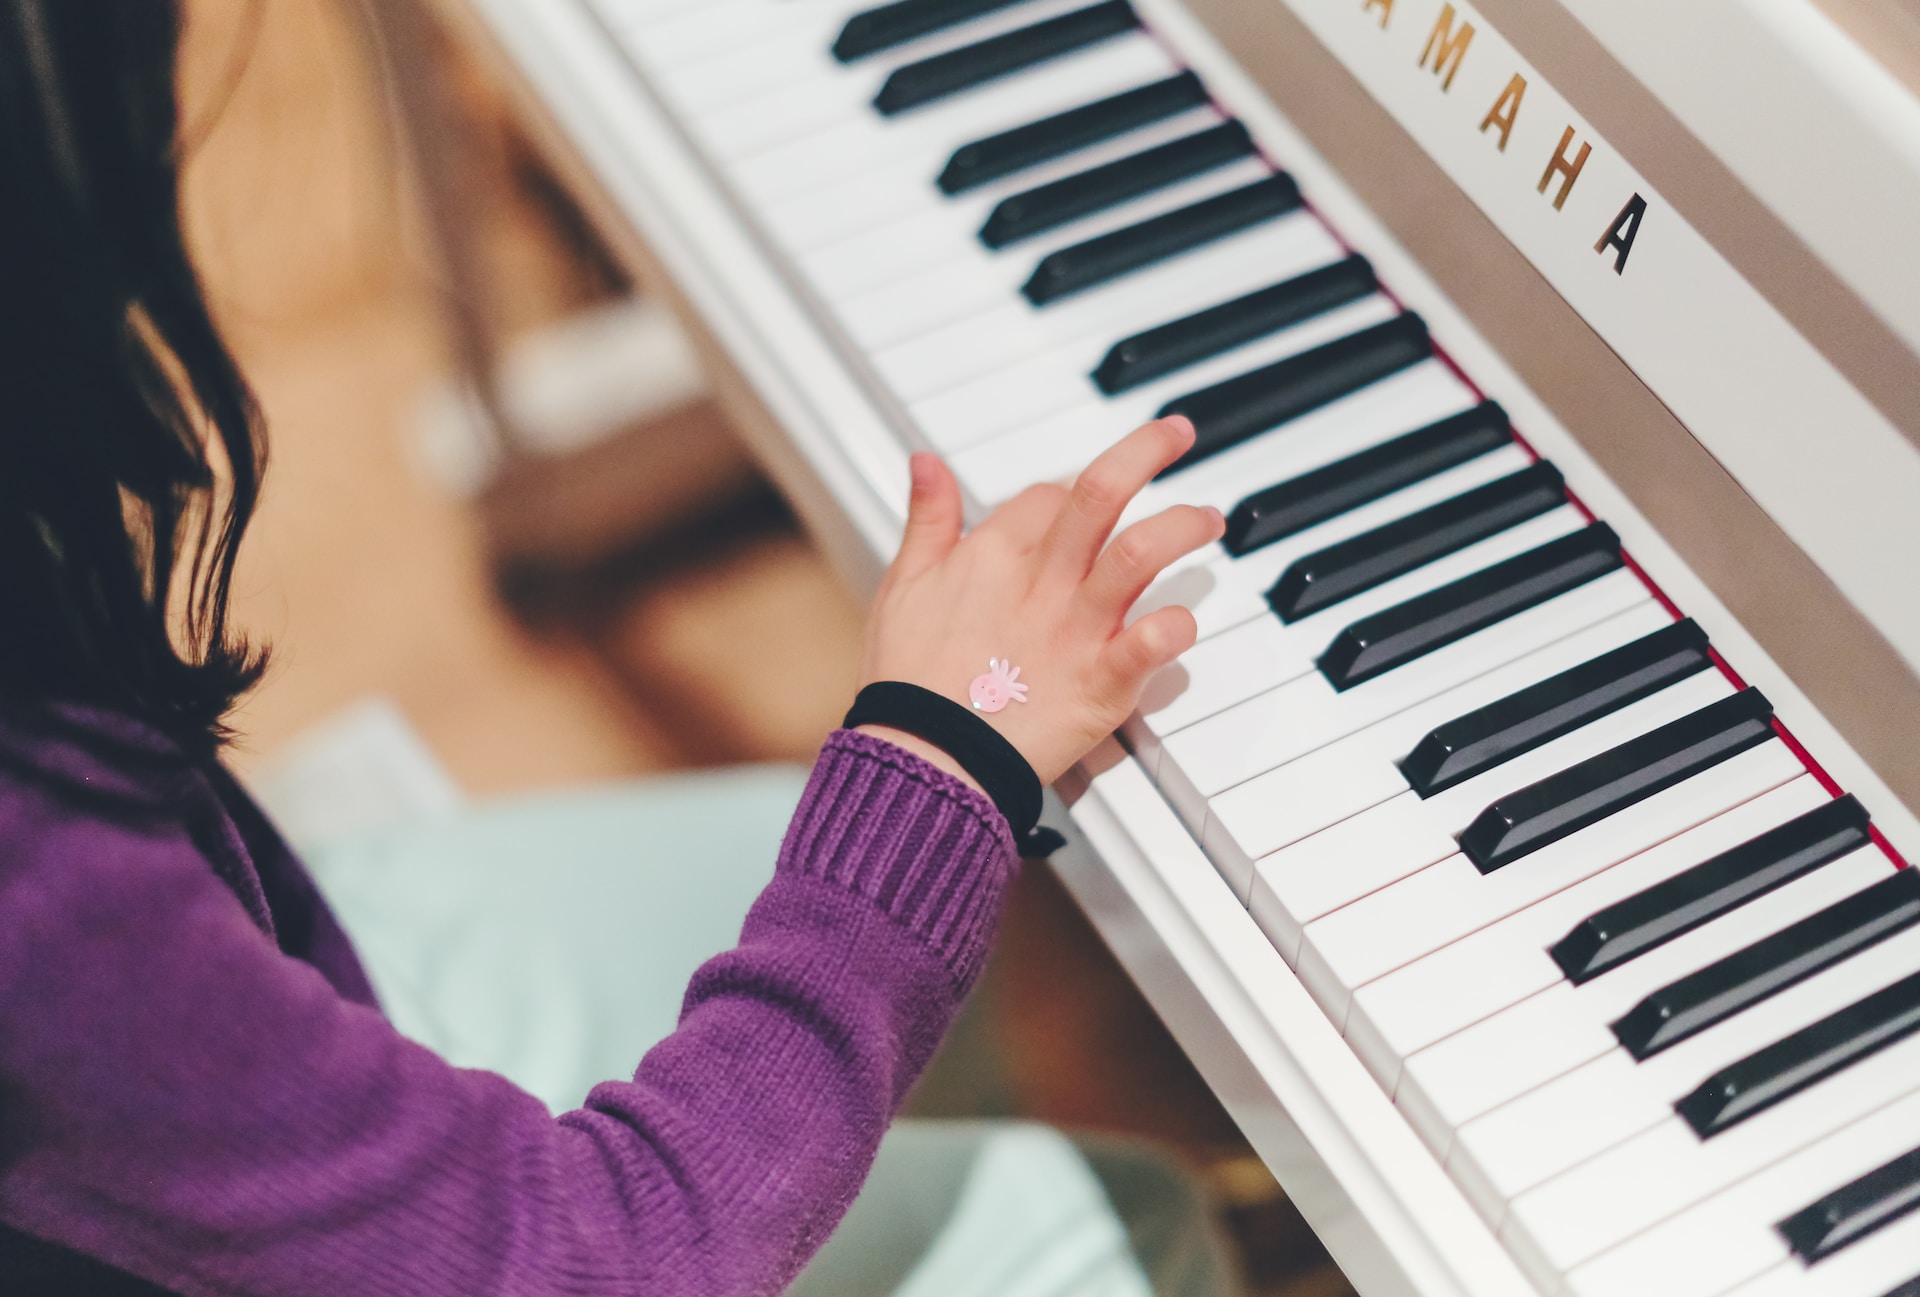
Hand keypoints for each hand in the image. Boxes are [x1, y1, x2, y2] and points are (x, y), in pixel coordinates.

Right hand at [857, 416, 1224, 786]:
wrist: (920, 759)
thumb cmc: (908, 681)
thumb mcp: (901, 586)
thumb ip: (927, 521)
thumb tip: (925, 461)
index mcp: (992, 554)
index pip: (1049, 497)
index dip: (1072, 494)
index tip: (1089, 507)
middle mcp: (1040, 581)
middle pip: (1100, 493)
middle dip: (1146, 451)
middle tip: (1178, 433)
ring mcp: (1074, 630)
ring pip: (1139, 553)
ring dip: (1180, 526)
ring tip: (1207, 519)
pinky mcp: (1099, 683)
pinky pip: (1147, 645)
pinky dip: (1173, 629)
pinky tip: (1184, 621)